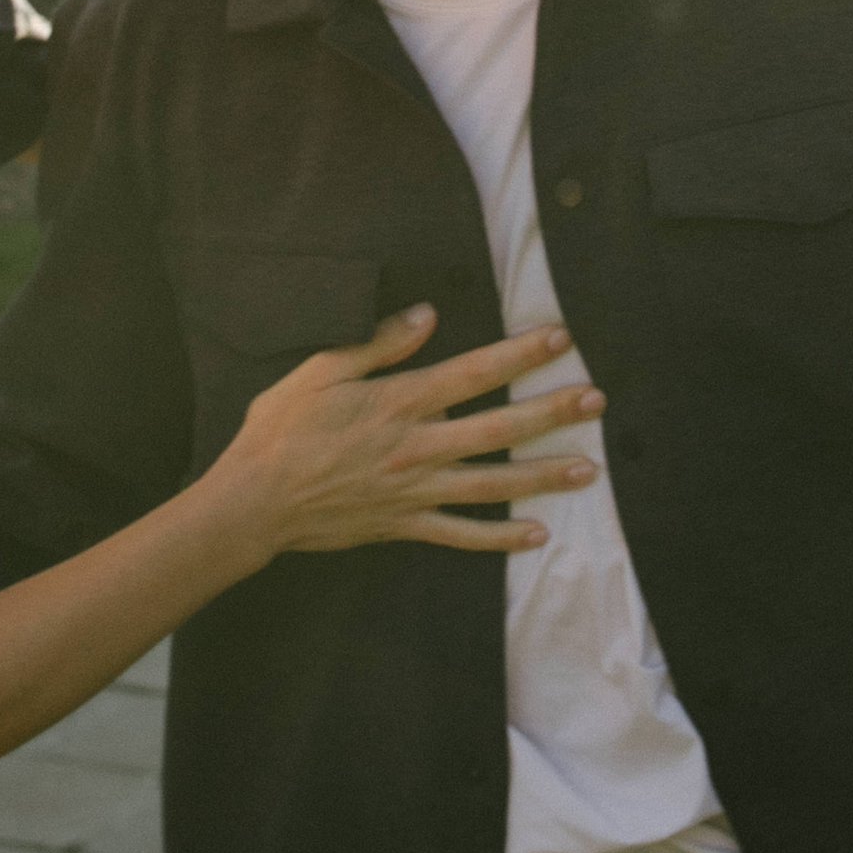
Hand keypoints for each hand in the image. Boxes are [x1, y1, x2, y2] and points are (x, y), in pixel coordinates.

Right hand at [216, 307, 602, 558]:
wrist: (255, 502)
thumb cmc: (281, 429)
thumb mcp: (320, 370)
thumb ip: (377, 344)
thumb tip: (427, 316)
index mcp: (399, 401)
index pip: (473, 373)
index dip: (520, 354)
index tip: (560, 340)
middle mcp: (417, 446)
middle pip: (498, 427)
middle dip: (551, 412)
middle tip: (597, 402)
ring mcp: (415, 490)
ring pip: (493, 482)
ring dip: (543, 475)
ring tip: (589, 468)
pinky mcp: (405, 525)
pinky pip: (462, 534)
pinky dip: (500, 537)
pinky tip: (537, 534)